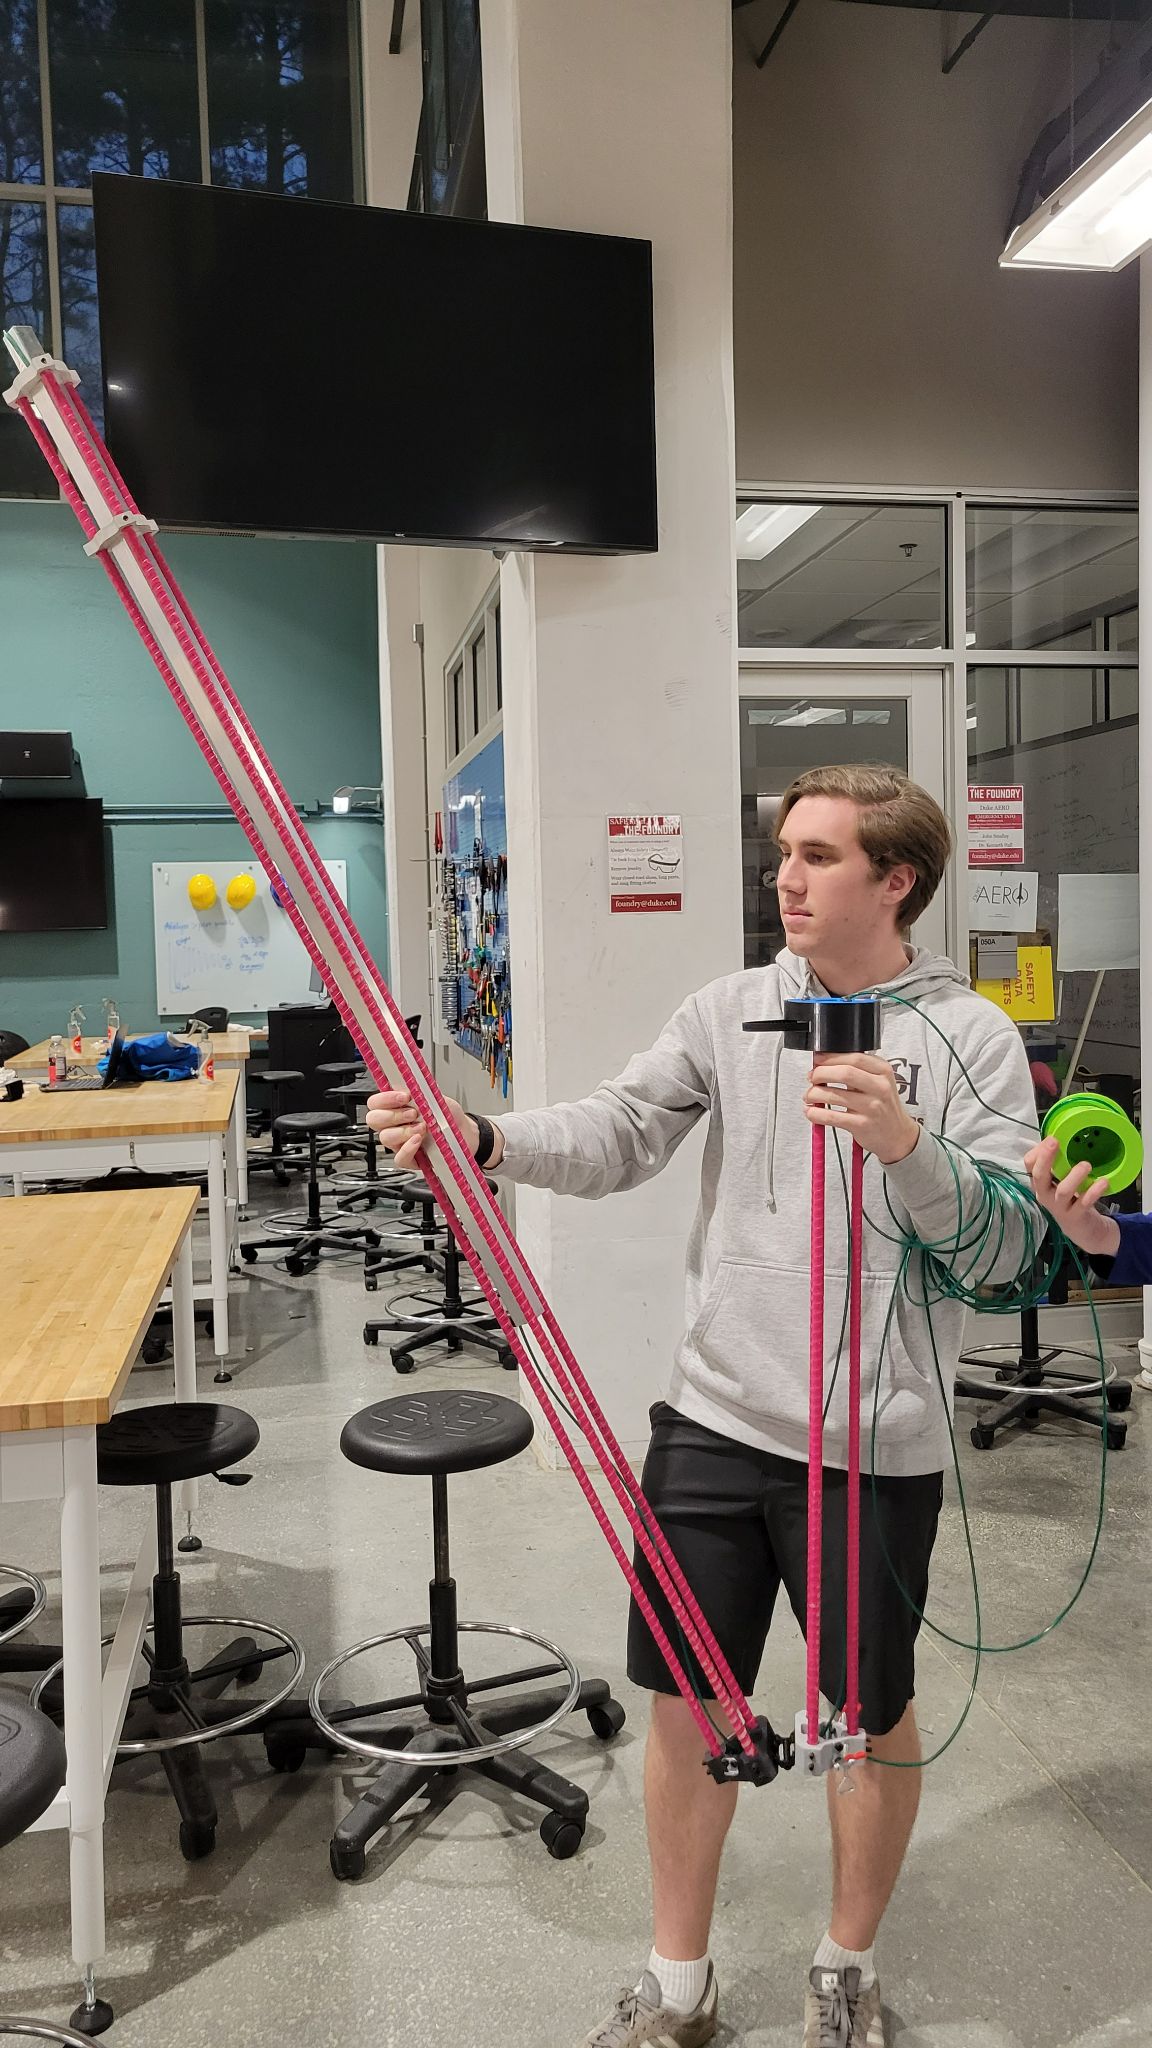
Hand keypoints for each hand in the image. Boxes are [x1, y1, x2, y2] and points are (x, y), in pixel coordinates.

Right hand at [366, 1088, 488, 1171]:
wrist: (465, 1132)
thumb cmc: (448, 1115)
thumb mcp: (435, 1097)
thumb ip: (419, 1091)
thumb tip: (409, 1083)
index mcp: (396, 1107)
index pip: (375, 1103)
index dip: (385, 1099)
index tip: (404, 1096)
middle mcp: (394, 1125)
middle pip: (374, 1120)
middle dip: (393, 1115)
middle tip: (413, 1113)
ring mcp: (400, 1142)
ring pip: (385, 1138)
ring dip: (403, 1131)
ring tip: (422, 1127)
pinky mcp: (410, 1159)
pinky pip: (399, 1158)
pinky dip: (407, 1149)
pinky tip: (418, 1141)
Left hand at [804, 1053, 919, 1164]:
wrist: (898, 1135)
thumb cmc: (882, 1105)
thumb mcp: (878, 1082)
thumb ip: (856, 1070)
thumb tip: (822, 1062)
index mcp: (883, 1071)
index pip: (854, 1057)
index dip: (830, 1058)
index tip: (817, 1060)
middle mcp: (880, 1087)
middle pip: (844, 1073)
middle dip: (820, 1073)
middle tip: (811, 1078)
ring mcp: (872, 1107)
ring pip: (834, 1095)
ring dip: (814, 1094)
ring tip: (809, 1096)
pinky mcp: (862, 1125)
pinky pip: (832, 1117)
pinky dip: (816, 1114)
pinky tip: (811, 1112)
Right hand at [1023, 1136, 1119, 1259]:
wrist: (1081, 1229)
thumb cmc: (1071, 1199)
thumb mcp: (1060, 1181)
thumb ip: (1059, 1163)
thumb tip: (1061, 1136)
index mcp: (1040, 1183)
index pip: (1030, 1165)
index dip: (1039, 1151)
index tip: (1053, 1139)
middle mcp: (1045, 1194)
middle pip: (1039, 1176)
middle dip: (1045, 1158)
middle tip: (1055, 1142)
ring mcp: (1059, 1207)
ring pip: (1062, 1191)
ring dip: (1074, 1177)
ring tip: (1086, 1165)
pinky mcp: (1075, 1217)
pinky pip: (1083, 1203)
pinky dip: (1093, 1192)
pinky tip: (1103, 1182)